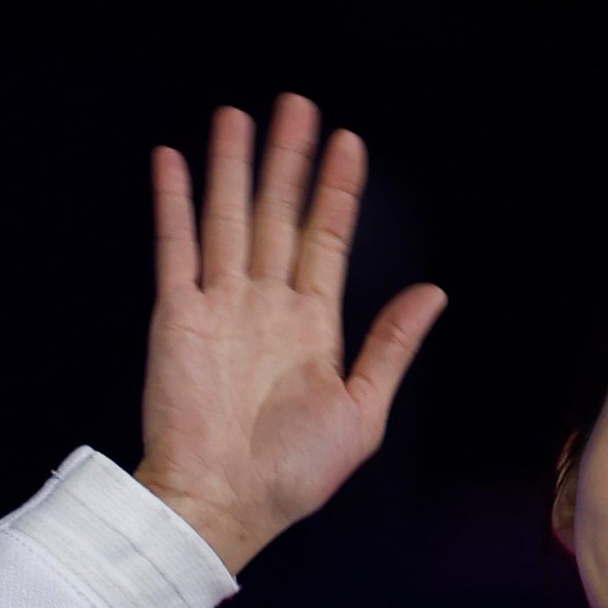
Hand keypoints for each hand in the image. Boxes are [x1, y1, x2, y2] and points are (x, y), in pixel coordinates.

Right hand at [134, 95, 445, 575]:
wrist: (224, 504)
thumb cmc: (293, 474)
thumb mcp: (362, 412)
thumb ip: (391, 347)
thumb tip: (433, 293)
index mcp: (312, 327)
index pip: (326, 241)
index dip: (337, 192)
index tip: (348, 143)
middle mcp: (266, 307)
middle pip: (278, 216)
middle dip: (288, 161)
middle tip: (297, 104)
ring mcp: (220, 307)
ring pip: (229, 219)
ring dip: (233, 167)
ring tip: (239, 115)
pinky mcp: (177, 316)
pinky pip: (176, 248)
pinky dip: (174, 204)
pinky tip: (175, 160)